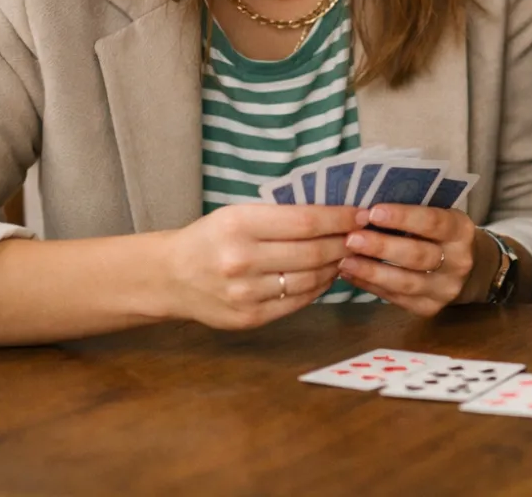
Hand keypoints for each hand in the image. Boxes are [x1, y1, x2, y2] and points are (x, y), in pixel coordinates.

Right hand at [162, 204, 360, 329]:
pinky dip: (318, 287)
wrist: (169, 277)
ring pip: (310, 280)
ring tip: (346, 255)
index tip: (361, 214)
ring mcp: (245, 294)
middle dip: (345, 243)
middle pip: (313, 252)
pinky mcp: (249, 318)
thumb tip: (336, 215)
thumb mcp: (238, 214)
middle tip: (362, 236)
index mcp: (239, 225)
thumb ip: (282, 216)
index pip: (306, 221)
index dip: (340, 218)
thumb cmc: (211, 238)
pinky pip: (297, 301)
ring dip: (336, 266)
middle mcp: (241, 260)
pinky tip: (325, 275)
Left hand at [337, 204, 493, 316]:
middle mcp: (458, 262)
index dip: (403, 217)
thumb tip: (366, 205)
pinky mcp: (429, 307)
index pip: (433, 222)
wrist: (467, 267)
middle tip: (351, 239)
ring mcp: (445, 289)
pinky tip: (351, 275)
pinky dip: (370, 286)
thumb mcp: (438, 214)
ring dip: (371, 271)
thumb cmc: (440, 232)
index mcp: (461, 231)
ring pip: (405, 283)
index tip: (373, 212)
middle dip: (381, 247)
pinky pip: (396, 298)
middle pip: (418, 256)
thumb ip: (412, 210)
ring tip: (344, 261)